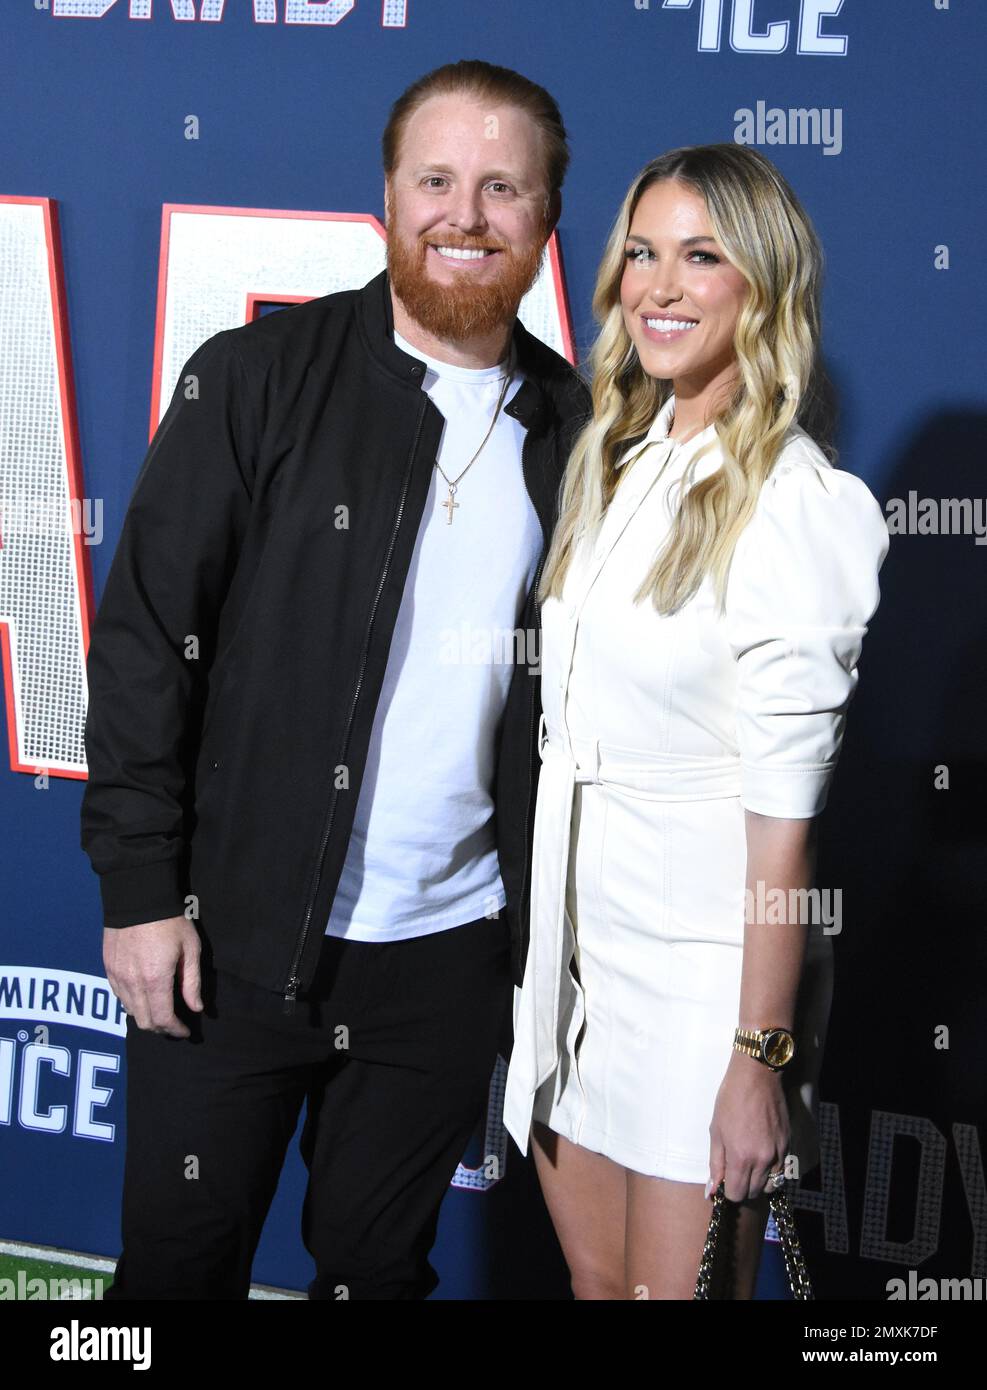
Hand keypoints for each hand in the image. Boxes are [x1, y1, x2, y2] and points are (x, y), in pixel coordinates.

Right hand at [103, 917, 202, 1037]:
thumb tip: (196, 1007)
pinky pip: (118, 996)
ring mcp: (117, 976)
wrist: (138, 896)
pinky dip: (132, 1003)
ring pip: (130, 1011)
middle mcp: (132, 983)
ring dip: (146, 1016)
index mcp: (155, 980)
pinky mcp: (108, 967)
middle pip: (144, 1021)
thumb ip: (192, 982)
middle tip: (174, 1024)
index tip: (185, 1031)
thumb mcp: (190, 949)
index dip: (175, 1030)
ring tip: (160, 1010)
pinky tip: (144, 996)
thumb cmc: (169, 921)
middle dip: (161, 1028)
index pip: (163, 1019)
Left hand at [707, 1050, 790, 1201]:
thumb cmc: (731, 1100)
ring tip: (748, 1163)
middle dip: (742, 1186)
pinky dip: (771, 1171)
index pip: (737, 1194)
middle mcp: (763, 1160)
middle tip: (734, 1169)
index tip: (724, 1180)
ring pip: (769, 1185)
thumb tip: (711, 1191)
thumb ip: (715, 1164)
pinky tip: (761, 1156)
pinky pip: (781, 1171)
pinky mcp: (788, 1146)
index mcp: (741, 1157)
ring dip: (758, 1181)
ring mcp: (778, 1154)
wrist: (757, 1077)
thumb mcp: (716, 1131)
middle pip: (753, 1192)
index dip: (728, 1190)